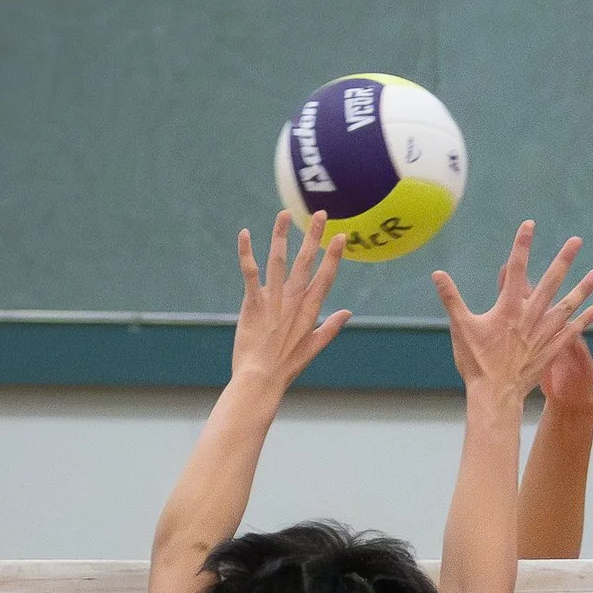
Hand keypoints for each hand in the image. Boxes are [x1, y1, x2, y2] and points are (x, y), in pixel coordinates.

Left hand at [230, 211, 350, 389]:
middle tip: (321, 214)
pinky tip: (244, 233)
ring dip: (281, 235)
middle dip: (313, 236)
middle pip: (306, 262)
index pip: (325, 277)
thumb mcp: (313, 348)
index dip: (333, 255)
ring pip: (278, 260)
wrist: (261, 379)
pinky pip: (250, 272)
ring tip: (284, 214)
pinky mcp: (252, 303)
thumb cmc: (286, 367)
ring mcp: (273, 301)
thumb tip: (348, 312)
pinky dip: (246, 252)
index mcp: (309, 311)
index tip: (341, 236)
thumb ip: (330, 328)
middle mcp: (293, 301)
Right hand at [432, 224, 592, 404]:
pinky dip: (585, 319)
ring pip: (568, 304)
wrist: (495, 394)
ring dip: (583, 287)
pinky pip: (573, 331)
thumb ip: (451, 298)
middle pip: (551, 281)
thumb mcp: (460, 327)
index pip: (516, 268)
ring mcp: (544, 333)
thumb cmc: (476, 362)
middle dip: (564, 259)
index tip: (530, 224)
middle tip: (578, 240)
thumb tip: (437, 274)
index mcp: (508, 307)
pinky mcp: (552, 349)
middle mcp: (531, 316)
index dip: (522, 244)